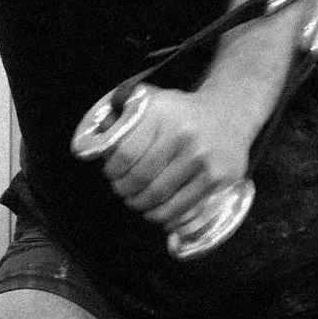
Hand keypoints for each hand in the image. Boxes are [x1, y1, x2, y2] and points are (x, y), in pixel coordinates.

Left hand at [101, 87, 252, 233]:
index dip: (113, 170)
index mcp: (160, 114)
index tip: (110, 174)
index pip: (126, 152)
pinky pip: (184, 206)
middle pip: (142, 177)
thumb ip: (122, 118)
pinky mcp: (218, 178)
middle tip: (122, 191)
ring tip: (136, 203)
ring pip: (161, 195)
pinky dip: (166, 216)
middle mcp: (181, 135)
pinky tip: (157, 213)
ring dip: (142, 206)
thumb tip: (89, 146)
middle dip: (125, 190)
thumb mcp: (151, 102)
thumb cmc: (180, 111)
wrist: (229, 113)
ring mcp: (202, 158)